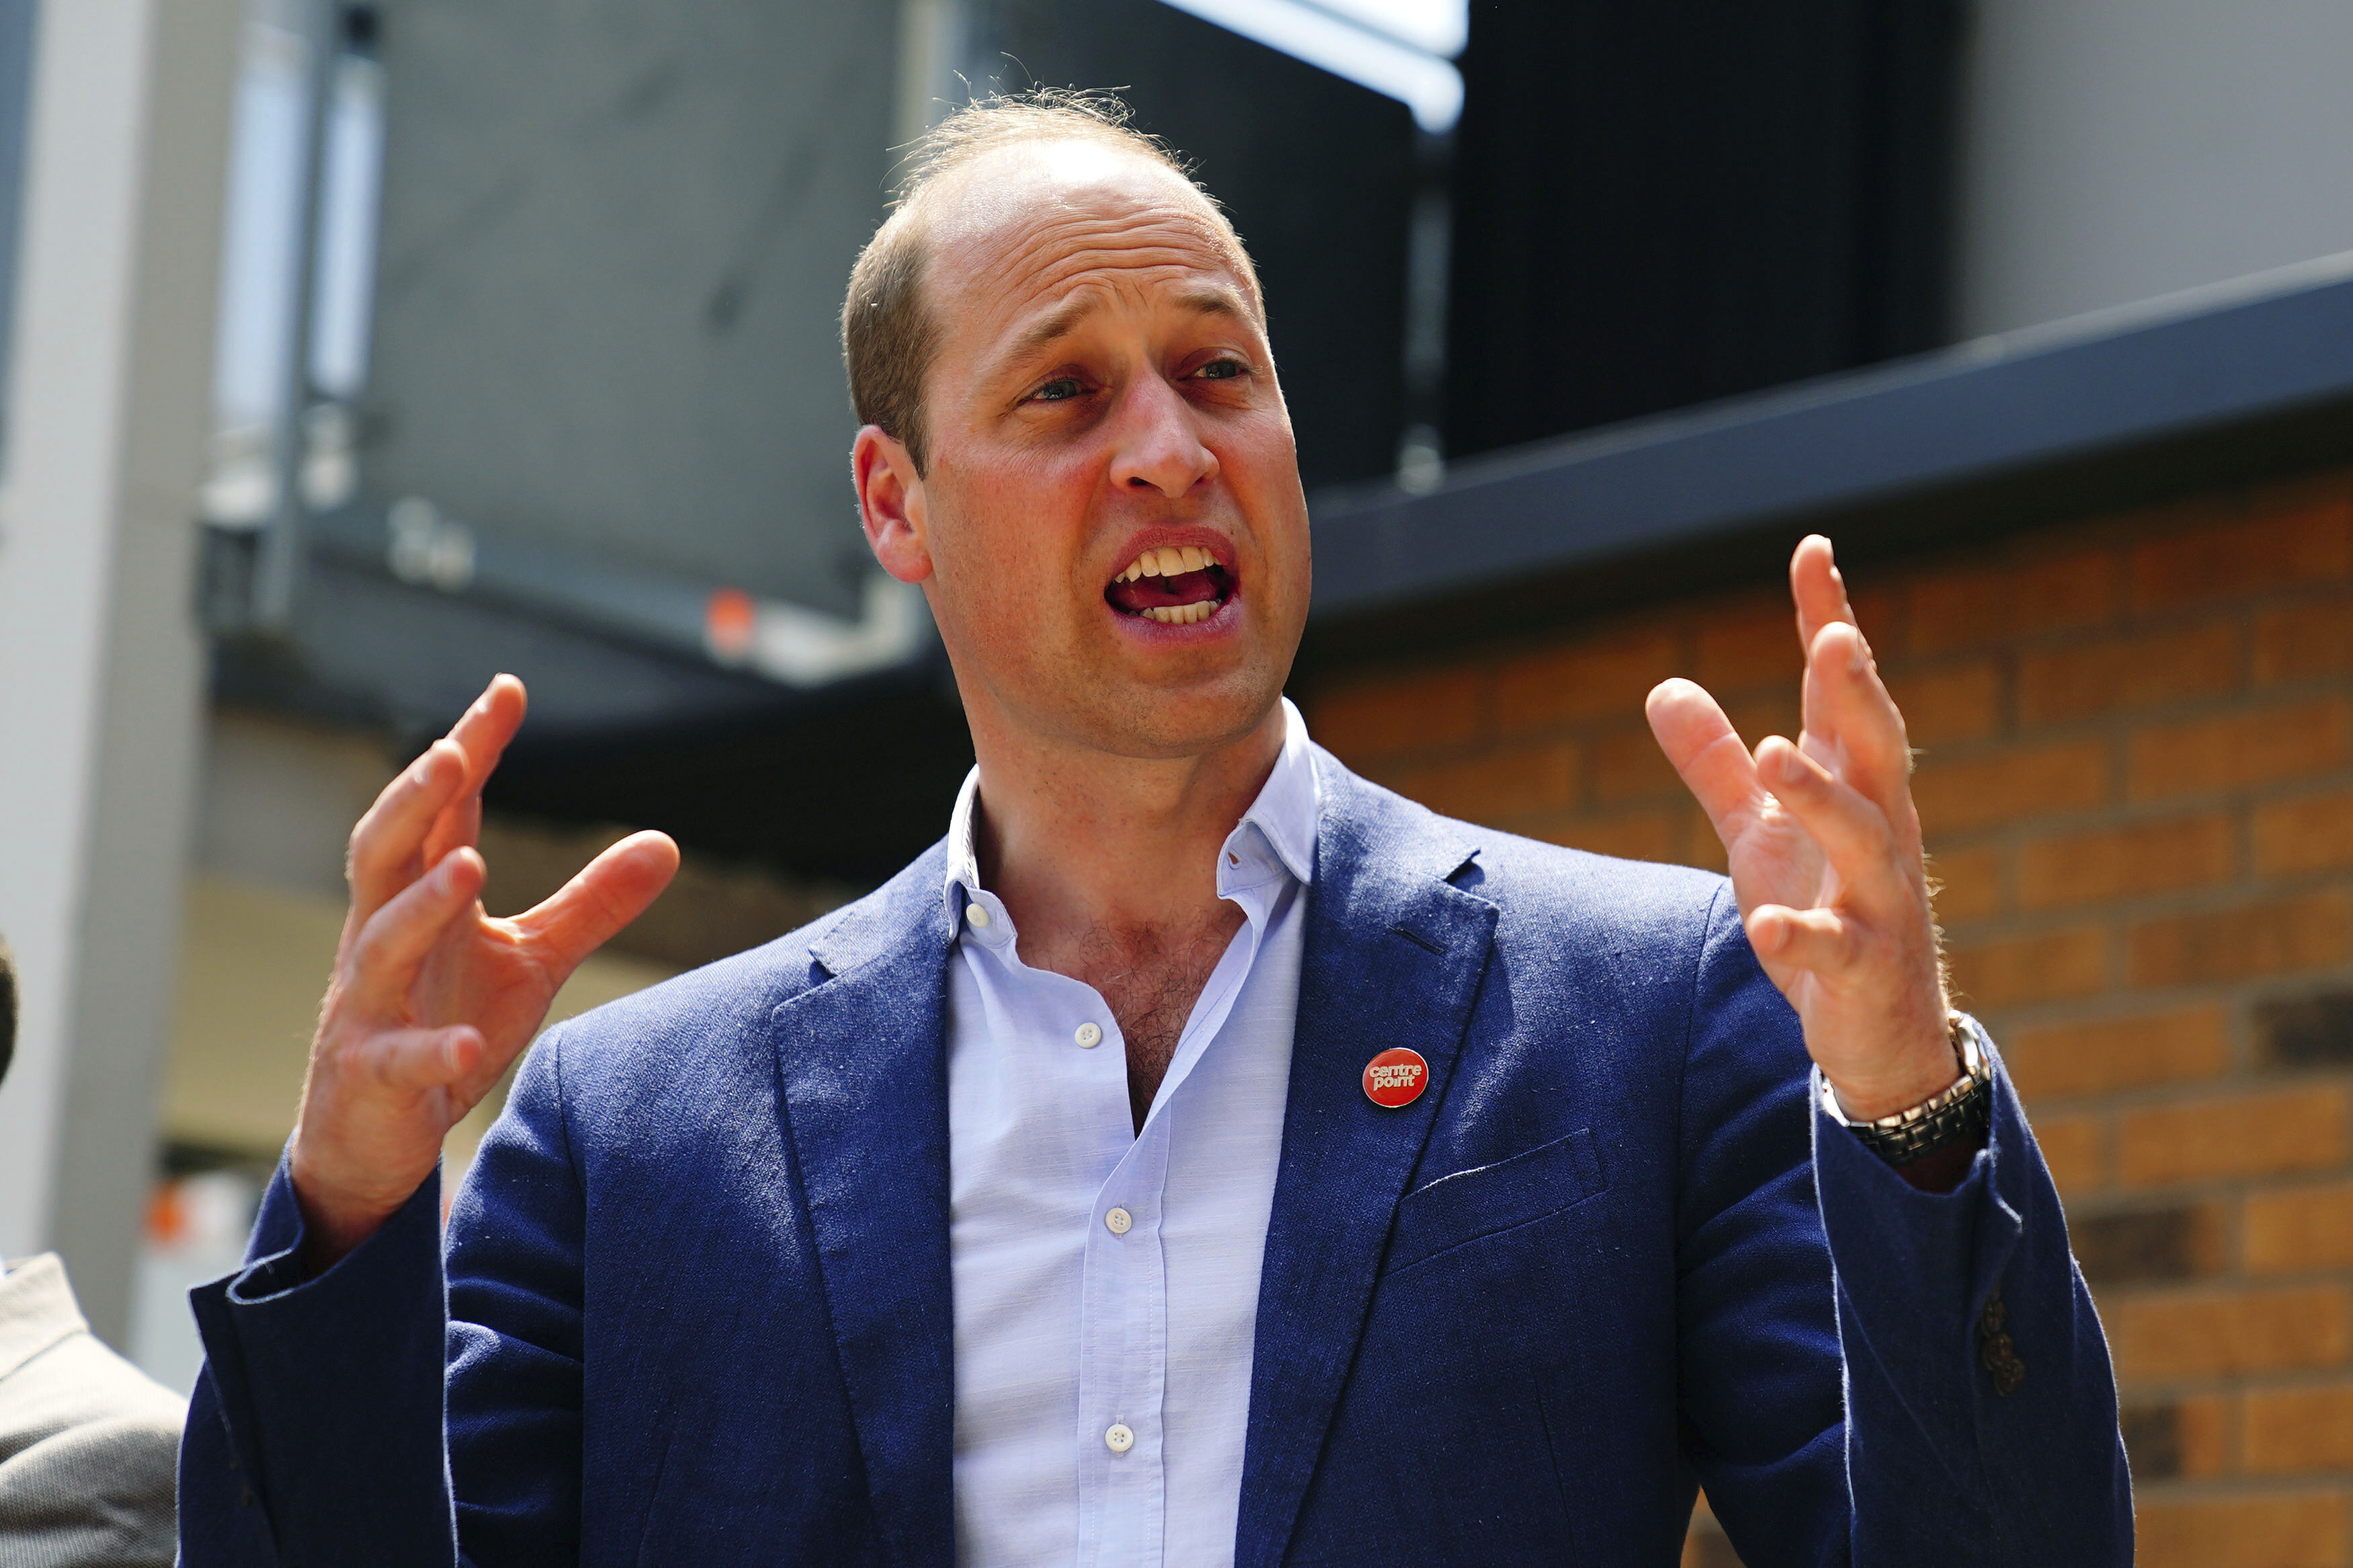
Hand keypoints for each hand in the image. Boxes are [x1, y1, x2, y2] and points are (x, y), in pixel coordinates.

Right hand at [288, 675, 678, 1270]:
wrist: (374, 1134)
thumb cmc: (446, 1023)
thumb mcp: (530, 961)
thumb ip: (590, 904)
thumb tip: (668, 841)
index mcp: (422, 899)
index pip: (443, 813)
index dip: (468, 750)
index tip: (506, 691)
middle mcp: (383, 938)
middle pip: (384, 853)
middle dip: (414, 802)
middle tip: (452, 754)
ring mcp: (369, 1006)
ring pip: (382, 944)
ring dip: (423, 905)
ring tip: (471, 866)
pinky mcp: (372, 1075)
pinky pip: (399, 1059)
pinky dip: (433, 1051)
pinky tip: (471, 1047)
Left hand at [1646, 536, 1953, 1120]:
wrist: (1880, 1033)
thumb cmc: (1824, 913)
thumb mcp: (1758, 834)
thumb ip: (1715, 764)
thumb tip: (1664, 687)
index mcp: (1852, 789)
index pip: (1840, 693)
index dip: (1828, 622)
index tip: (1812, 551)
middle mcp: (1878, 831)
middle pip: (1874, 747)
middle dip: (1855, 691)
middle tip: (1832, 634)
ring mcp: (1877, 902)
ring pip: (1863, 838)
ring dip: (1821, 795)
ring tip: (1773, 752)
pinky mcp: (1863, 969)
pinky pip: (1834, 949)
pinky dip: (1800, 936)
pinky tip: (1763, 924)